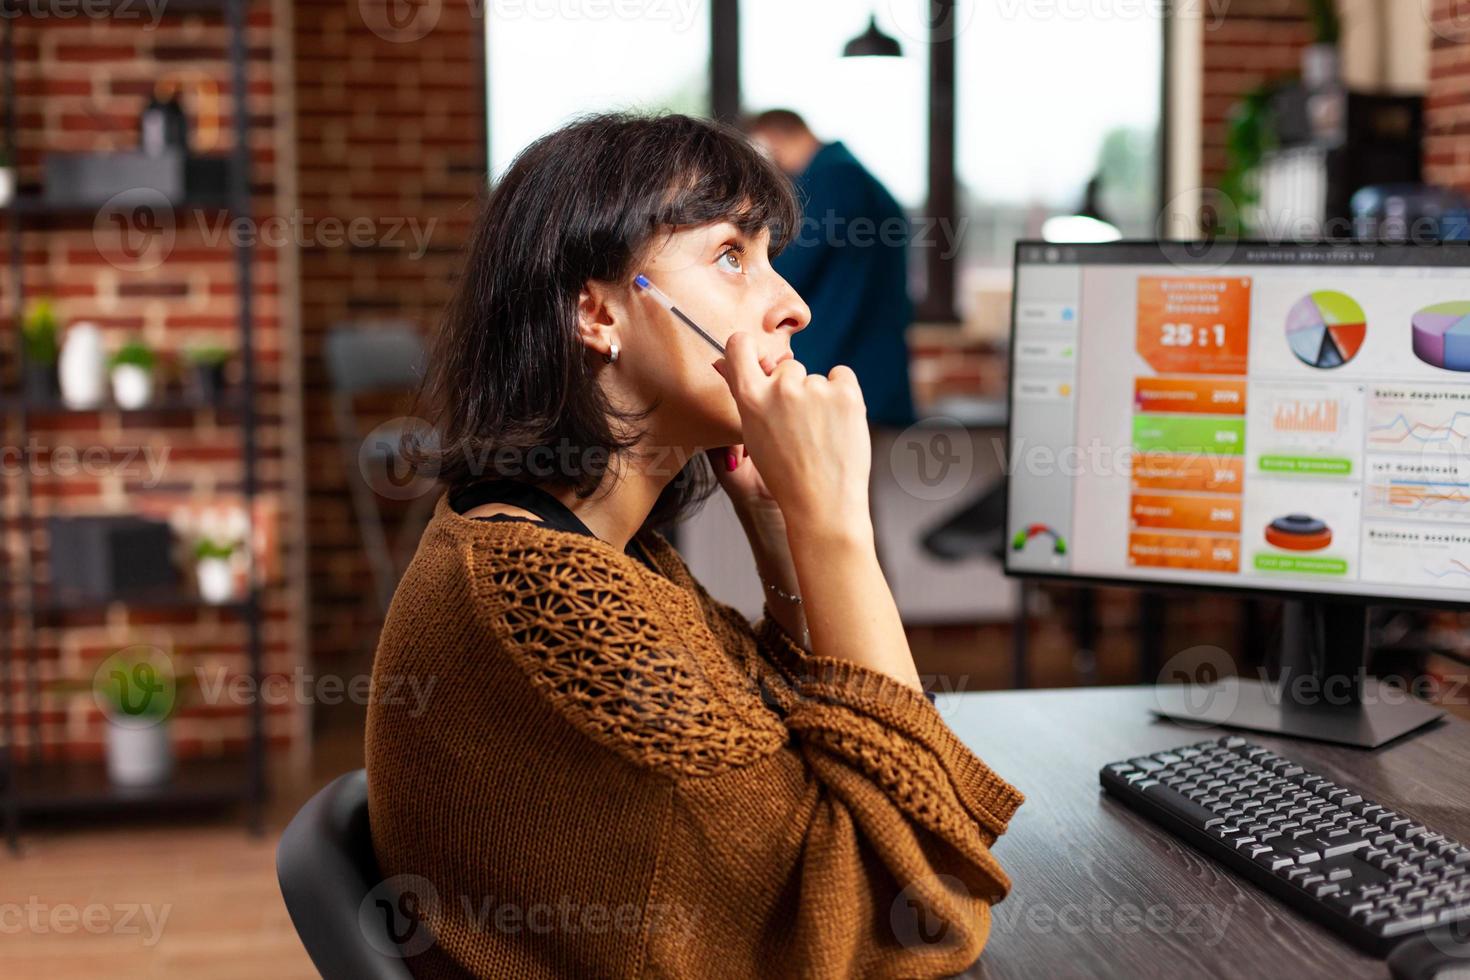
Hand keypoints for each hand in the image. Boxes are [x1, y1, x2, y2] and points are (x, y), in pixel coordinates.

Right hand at [711, 331, 871, 531]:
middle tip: (799, 428)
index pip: (739, 345)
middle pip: (787, 368)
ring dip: (820, 398)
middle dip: (793, 390)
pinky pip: (842, 376)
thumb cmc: (785, 473)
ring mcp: (815, 389)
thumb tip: (724, 361)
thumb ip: (742, 394)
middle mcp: (780, 388)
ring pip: (816, 378)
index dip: (748, 348)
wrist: (822, 504)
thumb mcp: (752, 434)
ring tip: (821, 436)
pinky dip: (843, 394)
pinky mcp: (846, 393)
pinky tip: (839, 424)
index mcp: (750, 398)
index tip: (757, 358)